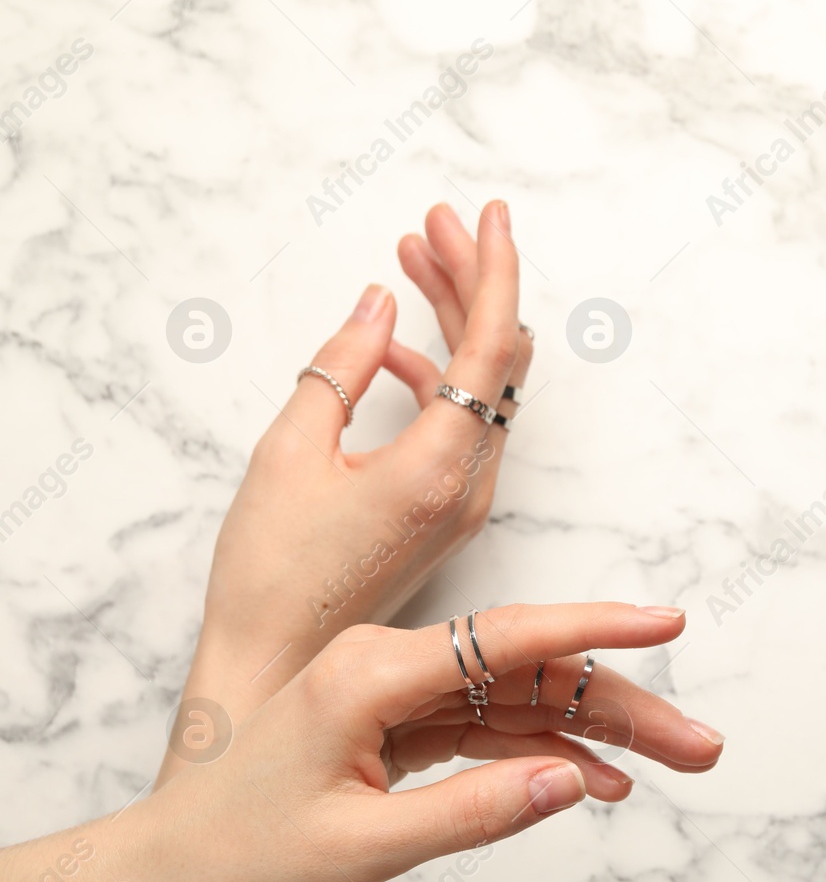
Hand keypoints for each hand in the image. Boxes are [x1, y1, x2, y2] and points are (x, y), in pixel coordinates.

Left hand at [143, 603, 719, 881]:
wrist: (172, 862)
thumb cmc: (243, 847)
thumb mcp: (362, 847)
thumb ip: (474, 812)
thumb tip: (573, 781)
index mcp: (372, 672)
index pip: (509, 638)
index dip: (599, 628)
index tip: (668, 622)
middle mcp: (392, 664)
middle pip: (533, 672)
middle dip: (623, 706)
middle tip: (700, 744)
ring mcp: (399, 689)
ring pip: (522, 700)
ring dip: (596, 732)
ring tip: (673, 761)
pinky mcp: (403, 719)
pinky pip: (490, 728)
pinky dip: (544, 754)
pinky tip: (596, 779)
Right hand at [191, 201, 529, 718]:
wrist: (282, 670)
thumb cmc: (272, 574)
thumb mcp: (288, 453)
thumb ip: (340, 367)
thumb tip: (378, 302)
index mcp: (438, 467)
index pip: (491, 347)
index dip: (494, 271)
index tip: (491, 212)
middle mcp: (470, 484)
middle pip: (496, 359)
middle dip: (472, 281)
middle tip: (437, 222)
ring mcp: (464, 501)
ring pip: (483, 388)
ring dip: (455, 318)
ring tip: (414, 256)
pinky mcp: (446, 512)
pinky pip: (463, 422)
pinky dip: (439, 371)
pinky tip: (397, 345)